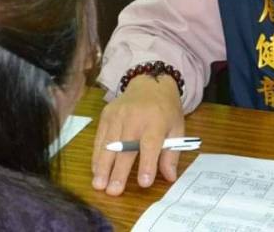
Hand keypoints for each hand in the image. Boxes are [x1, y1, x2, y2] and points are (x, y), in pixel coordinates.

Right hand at [91, 74, 184, 195]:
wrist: (151, 83)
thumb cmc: (166, 110)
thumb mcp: (177, 129)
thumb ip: (171, 153)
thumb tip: (170, 177)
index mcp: (156, 121)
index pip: (150, 144)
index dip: (147, 164)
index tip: (144, 182)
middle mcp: (135, 118)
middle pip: (125, 147)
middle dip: (118, 171)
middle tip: (113, 191)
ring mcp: (118, 115)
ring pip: (109, 144)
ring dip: (103, 166)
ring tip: (99, 185)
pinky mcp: (106, 114)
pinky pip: (100, 137)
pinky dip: (97, 155)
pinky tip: (96, 169)